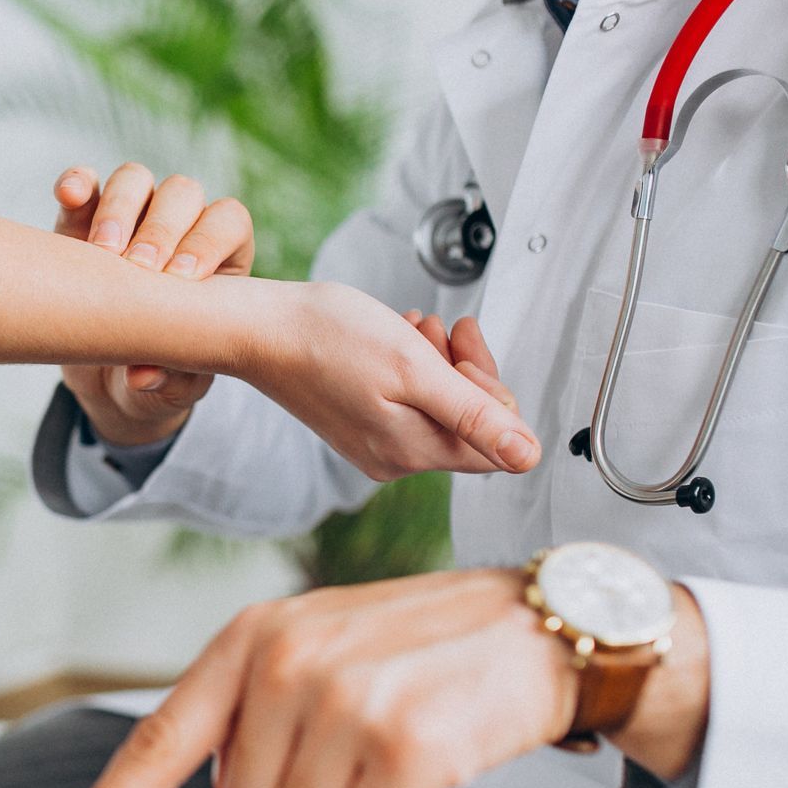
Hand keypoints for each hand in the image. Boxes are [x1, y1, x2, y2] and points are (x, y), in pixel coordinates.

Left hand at [37, 570, 708, 787]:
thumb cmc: (419, 640)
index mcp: (249, 639)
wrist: (535, 623)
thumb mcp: (315, 638)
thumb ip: (247, 702)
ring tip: (387, 743)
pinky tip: (421, 762)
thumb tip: (208, 780)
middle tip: (350, 741)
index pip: (159, 739)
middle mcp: (285, 664)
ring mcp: (342, 701)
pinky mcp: (402, 744)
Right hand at [52, 163, 254, 446]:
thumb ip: (168, 383)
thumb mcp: (170, 390)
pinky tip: (69, 196)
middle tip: (139, 268)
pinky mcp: (81, 222)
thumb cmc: (158, 379)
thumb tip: (144, 376)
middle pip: (181, 194)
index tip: (182, 280)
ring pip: (134, 180)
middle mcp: (179, 227)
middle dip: (161, 228)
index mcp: (220, 259)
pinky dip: (76, 185)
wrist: (109, 379)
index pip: (227, 222)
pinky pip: (82, 187)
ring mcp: (130, 218)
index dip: (209, 241)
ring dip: (120, 208)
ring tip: (102, 252)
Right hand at [243, 282, 539, 478]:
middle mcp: (394, 459)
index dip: (491, 387)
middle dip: (464, 370)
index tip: (463, 341)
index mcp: (412, 451)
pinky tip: (394, 340)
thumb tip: (528, 457)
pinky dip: (410, 369)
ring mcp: (373, 445)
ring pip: (438, 409)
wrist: (260, 330)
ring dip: (437, 363)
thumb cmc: (327, 339)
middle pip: (467, 425)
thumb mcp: (415, 368)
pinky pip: (407, 404)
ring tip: (413, 328)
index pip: (495, 441)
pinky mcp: (357, 428)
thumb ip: (475, 416)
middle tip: (441, 328)